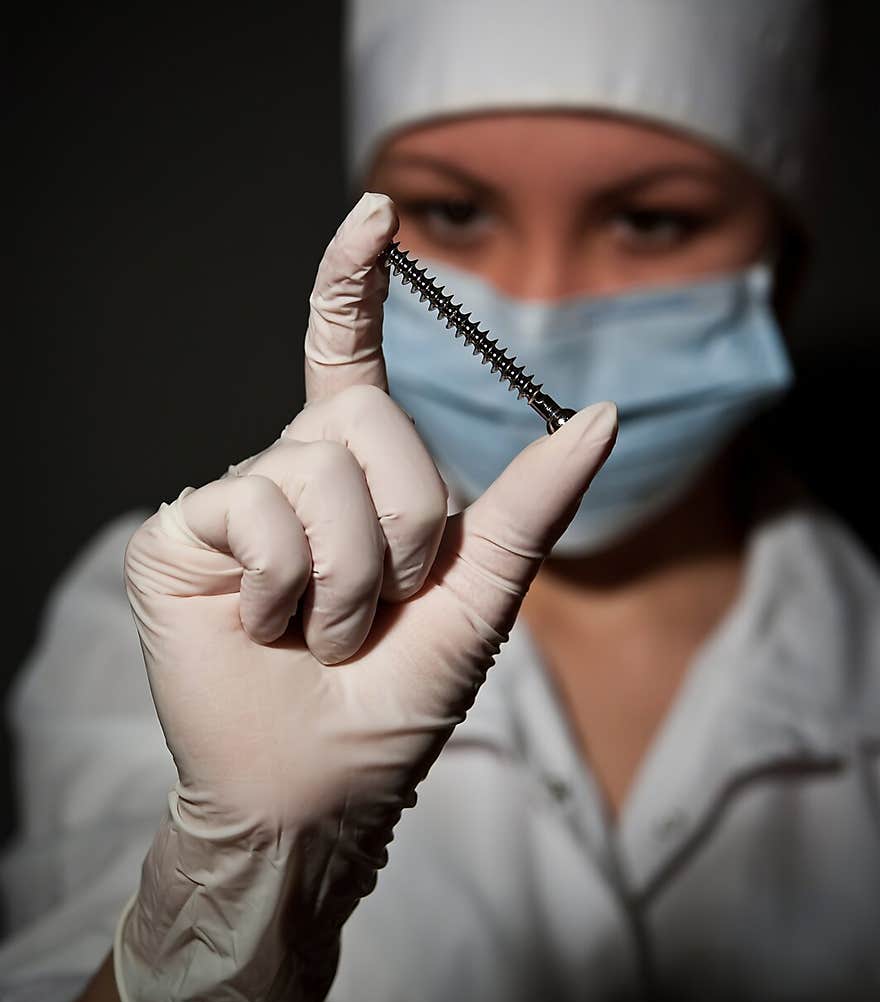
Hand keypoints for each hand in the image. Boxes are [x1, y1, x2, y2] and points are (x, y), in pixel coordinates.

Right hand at [117, 192, 616, 1001]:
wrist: (314, 791)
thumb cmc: (393, 704)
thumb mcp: (480, 600)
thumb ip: (531, 506)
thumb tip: (602, 413)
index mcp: (357, 476)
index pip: (348, 355)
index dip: (355, 283)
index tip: (375, 210)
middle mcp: (291, 471)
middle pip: (361, 420)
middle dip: (400, 529)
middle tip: (378, 609)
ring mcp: (231, 501)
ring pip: (312, 476)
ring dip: (346, 580)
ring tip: (323, 634)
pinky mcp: (179, 536)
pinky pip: (251, 515)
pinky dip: (282, 589)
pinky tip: (266, 629)